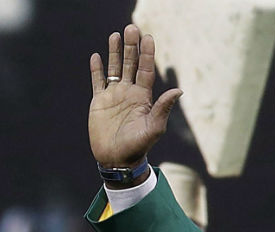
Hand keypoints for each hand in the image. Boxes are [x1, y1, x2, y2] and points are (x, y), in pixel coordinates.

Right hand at [89, 24, 181, 171]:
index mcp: (143, 97)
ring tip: (115, 35)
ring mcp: (114, 96)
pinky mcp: (99, 102)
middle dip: (131, 46)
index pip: (145, 70)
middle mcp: (129, 92)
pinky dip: (96, 69)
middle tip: (132, 27)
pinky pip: (98, 81)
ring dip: (115, 52)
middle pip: (131, 63)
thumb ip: (163, 108)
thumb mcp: (153, 128)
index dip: (147, 54)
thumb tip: (178, 90)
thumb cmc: (138, 147)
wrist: (117, 160)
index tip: (148, 37)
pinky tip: (96, 56)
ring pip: (115, 68)